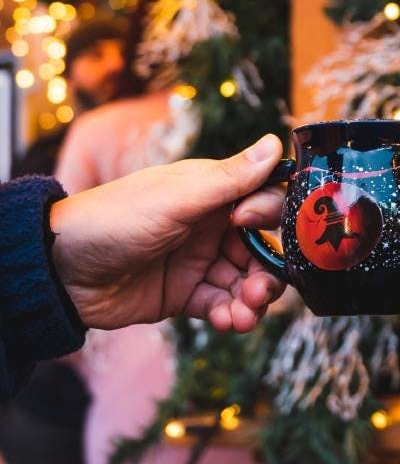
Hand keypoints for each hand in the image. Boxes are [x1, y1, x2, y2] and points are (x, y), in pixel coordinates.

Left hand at [49, 135, 286, 332]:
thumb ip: (230, 177)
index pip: (262, 200)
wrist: (58, 271)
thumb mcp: (177, 197)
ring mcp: (198, 262)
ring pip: (246, 281)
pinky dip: (231, 315)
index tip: (248, 225)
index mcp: (211, 193)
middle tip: (259, 291)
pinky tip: (226, 321)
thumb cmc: (114, 220)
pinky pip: (222, 304)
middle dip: (268, 271)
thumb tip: (276, 142)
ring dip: (253, 299)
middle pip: (261, 248)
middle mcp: (210, 227)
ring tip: (244, 314)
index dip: (267, 215)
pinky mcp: (184, 295)